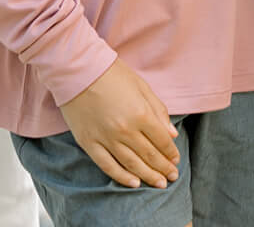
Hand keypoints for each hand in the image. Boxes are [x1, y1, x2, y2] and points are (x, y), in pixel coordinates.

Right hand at [61, 58, 178, 190]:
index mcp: (140, 113)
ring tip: (160, 184)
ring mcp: (106, 139)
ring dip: (148, 176)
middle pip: (149, 155)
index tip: (176, 160)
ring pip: (132, 165)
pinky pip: (108, 166)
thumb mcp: (141, 85)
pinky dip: (122, 178)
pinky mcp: (90, 144)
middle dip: (164, 168)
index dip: (171, 152)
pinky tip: (134, 184)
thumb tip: (171, 134)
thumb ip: (158, 110)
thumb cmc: (112, 73)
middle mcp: (125, 130)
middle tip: (173, 177)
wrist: (77, 70)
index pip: (162, 140)